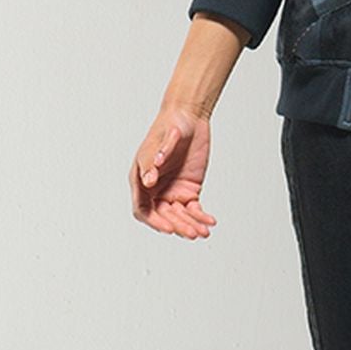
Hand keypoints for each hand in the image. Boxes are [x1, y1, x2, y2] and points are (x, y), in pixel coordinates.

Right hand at [132, 106, 215, 238]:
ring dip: (190, 225)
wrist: (190, 117)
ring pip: (180, 216)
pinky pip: (193, 209)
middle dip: (178, 226)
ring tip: (203, 232)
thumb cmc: (169, 125)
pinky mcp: (189, 190)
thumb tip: (147, 180)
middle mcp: (155, 189)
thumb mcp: (160, 141)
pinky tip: (210, 222)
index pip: (143, 209)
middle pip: (164, 216)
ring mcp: (172, 190)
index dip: (154, 221)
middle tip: (191, 232)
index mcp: (141, 180)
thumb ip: (152, 160)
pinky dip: (201, 217)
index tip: (168, 228)